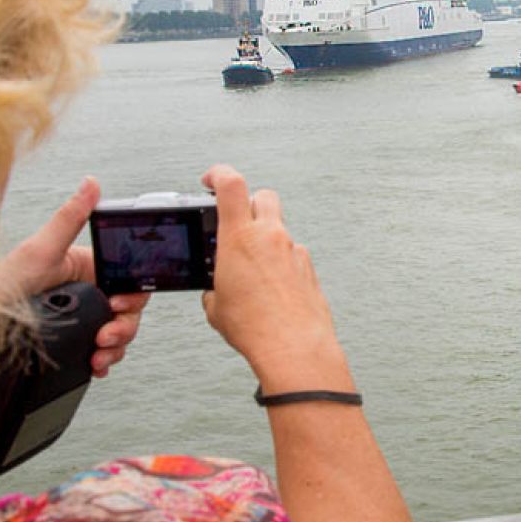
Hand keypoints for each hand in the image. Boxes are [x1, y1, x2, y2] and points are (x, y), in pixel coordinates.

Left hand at [0, 178, 150, 377]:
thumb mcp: (40, 251)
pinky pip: (102, 352)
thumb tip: (90, 184)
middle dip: (123, 327)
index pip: (127, 278)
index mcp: (86, 267)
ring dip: (115, 347)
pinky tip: (95, 363)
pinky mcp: (72, 339)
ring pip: (118, 333)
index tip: (119, 304)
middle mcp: (87, 292)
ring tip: (98, 355)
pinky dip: (104, 360)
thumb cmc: (0, 288)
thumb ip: (70, 217)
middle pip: (128, 310)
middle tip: (105, 336)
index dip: (132, 293)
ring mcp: (80, 317)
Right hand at [200, 165, 346, 390]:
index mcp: (240, 238)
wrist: (294, 347)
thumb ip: (215, 285)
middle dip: (248, 203)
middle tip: (235, 221)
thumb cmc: (254, 329)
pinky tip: (271, 288)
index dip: (219, 174)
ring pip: (279, 228)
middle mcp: (271, 237)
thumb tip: (219, 288)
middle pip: (263, 197)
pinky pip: (292, 254)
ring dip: (265, 238)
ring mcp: (294, 251)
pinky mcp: (309, 268)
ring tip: (251, 268)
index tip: (210, 179)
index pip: (231, 185)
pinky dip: (280, 262)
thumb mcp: (215, 306)